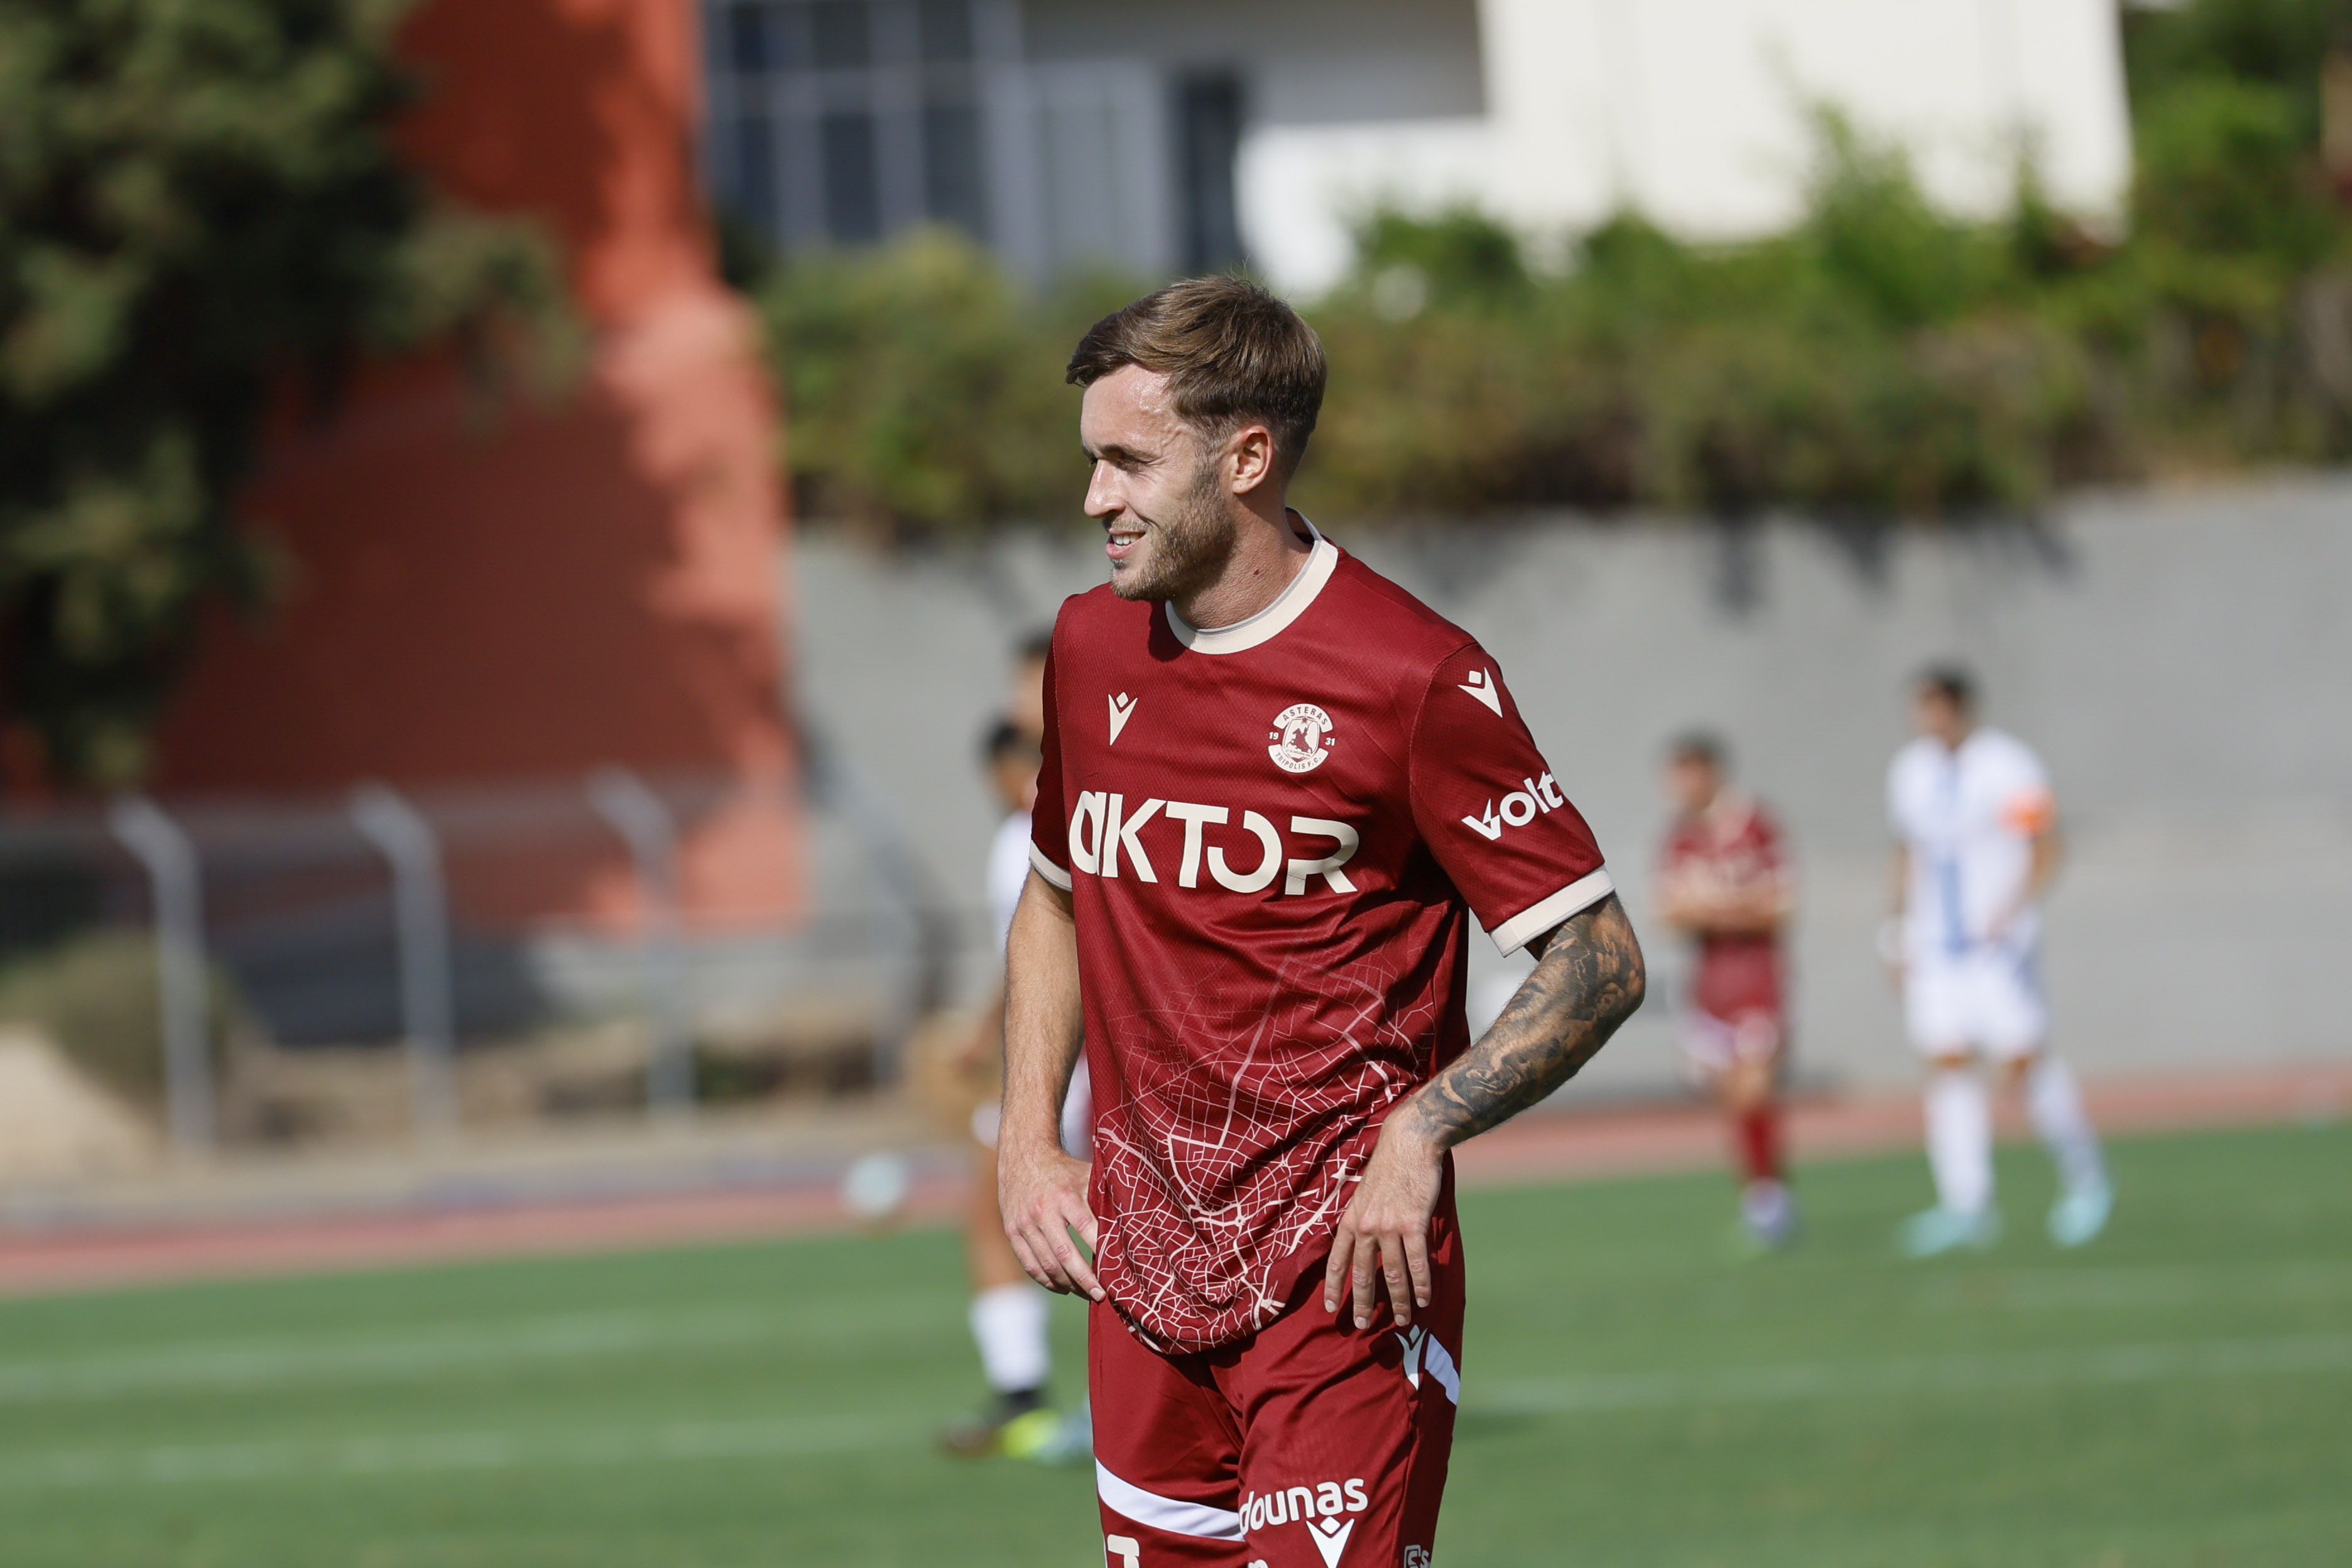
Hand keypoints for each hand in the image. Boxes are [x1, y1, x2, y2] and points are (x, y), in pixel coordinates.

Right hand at [999, 1140, 1102, 1300]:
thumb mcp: (1086, 1175)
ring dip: (1068, 1285)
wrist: (1024, 1155)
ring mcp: (1024, 1222)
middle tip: (1102, 1295)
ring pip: (1047, 1264)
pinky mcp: (1012, 1231)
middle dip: (1086, 1279)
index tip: (1117, 1271)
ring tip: (1086, 1294)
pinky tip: (1062, 1288)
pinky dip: (1046, 1281)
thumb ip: (1104, 1197)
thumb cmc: (1064, 1169)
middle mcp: (1043, 1210)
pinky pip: (1029, 1264)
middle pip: (1065, 1254)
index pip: (1087, 1228)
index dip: (1102, 1252)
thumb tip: (1132, 1222)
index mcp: (1065, 1195)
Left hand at [1323, 1116, 1444, 1329]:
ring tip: (1404, 1319)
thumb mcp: (1364, 1193)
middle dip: (1363, 1303)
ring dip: (1400, 1300)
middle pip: (1363, 1274)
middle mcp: (1366, 1226)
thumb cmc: (1389, 1167)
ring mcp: (1389, 1226)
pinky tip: (1425, 1299)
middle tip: (1363, 1324)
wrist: (1409, 1142)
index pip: (1337, 1260)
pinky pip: (1417, 1262)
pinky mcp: (1414, 1223)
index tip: (1331, 1308)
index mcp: (1351, 1219)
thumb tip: (1364, 1243)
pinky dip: (1422, 1284)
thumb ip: (1362, 1219)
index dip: (1333, 1286)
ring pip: (1393, 1274)